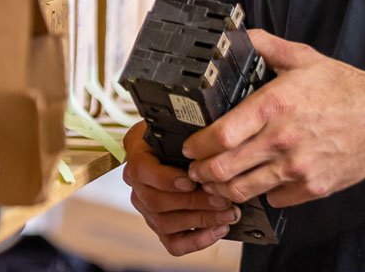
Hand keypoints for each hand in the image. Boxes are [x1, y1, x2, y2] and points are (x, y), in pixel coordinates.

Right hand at [122, 120, 243, 255]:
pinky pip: (172, 243)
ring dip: (200, 221)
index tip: (191, 180)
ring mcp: (146, 207)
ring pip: (165, 223)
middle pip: (156, 201)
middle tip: (223, 200)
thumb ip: (188, 128)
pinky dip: (196, 240)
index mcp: (137, 152)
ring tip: (228, 214)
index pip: (142, 170)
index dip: (166, 179)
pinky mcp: (159, 225)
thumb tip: (211, 136)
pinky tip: (217, 230)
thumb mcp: (181, 121)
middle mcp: (137, 182)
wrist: (178, 143)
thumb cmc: (183, 130)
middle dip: (194, 203)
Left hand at [182, 30, 364, 208]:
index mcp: (274, 106)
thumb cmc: (344, 88)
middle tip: (195, 169)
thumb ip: (266, 46)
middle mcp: (281, 140)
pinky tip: (259, 181)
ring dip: (223, 188)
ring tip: (216, 181)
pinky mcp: (311, 188)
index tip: (188, 146)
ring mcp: (296, 168)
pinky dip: (262, 192)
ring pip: (243, 190)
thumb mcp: (303, 58)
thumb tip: (240, 34)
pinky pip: (274, 198)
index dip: (196, 145)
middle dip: (201, 172)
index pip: (220, 136)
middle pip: (223, 169)